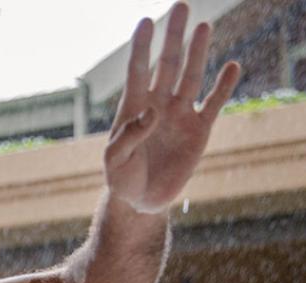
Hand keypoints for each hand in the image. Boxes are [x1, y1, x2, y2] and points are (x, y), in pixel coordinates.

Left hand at [104, 2, 240, 213]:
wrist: (141, 200)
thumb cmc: (121, 178)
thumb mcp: (114, 160)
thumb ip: (128, 136)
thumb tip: (150, 111)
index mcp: (133, 108)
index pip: (137, 70)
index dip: (141, 47)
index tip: (145, 21)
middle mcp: (158, 104)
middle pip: (167, 64)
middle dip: (173, 37)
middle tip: (180, 6)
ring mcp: (180, 114)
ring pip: (191, 77)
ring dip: (198, 53)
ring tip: (204, 26)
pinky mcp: (199, 130)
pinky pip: (213, 103)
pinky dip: (223, 86)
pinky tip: (231, 66)